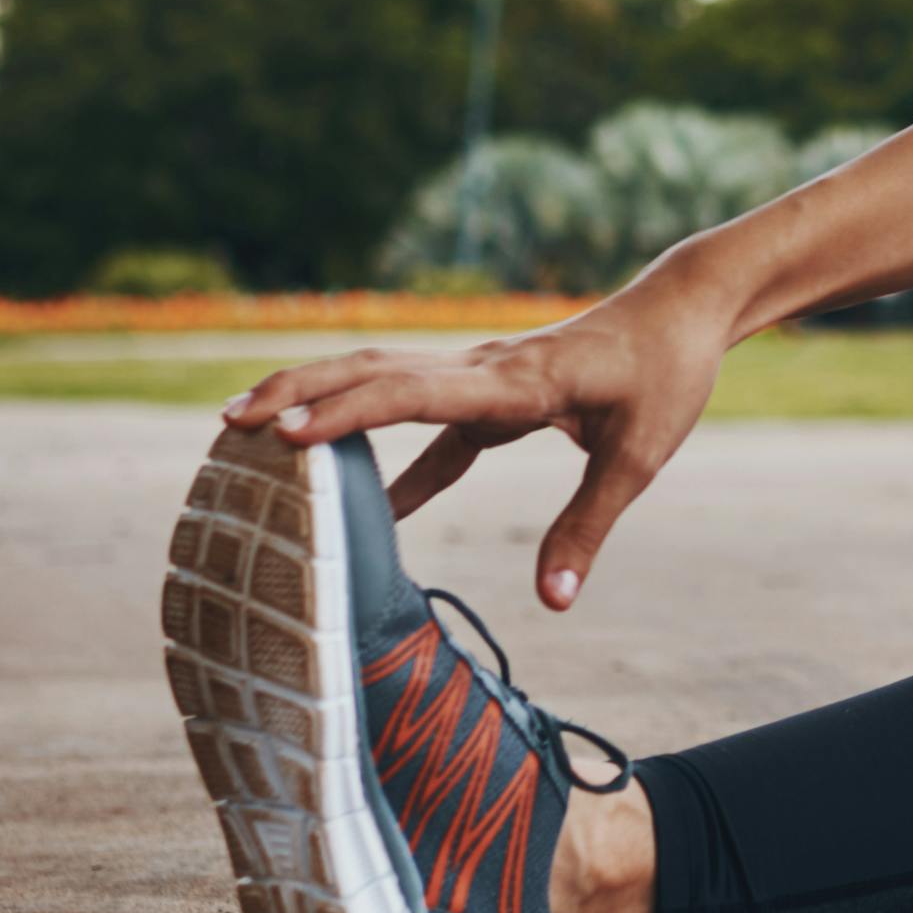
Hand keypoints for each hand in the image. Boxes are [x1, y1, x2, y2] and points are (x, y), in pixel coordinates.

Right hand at [223, 276, 732, 610]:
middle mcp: (484, 369)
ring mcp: (481, 373)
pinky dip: (378, 441)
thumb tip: (555, 602)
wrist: (684, 310)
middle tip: (228, 425)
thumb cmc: (667, 376)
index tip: (285, 436)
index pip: (413, 393)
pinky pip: (419, 413)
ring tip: (249, 429)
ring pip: (384, 378)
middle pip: (374, 372)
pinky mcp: (490, 388)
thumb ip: (589, 526)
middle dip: (299, 393)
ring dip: (319, 398)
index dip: (347, 413)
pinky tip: (353, 493)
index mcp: (515, 383)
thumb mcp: (640, 456)